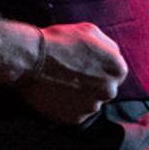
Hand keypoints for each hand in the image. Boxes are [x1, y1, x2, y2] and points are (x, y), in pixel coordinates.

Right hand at [14, 21, 128, 123]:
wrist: (31, 59)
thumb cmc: (58, 42)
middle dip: (90, 84)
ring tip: (59, 83)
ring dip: (78, 96)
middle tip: (70, 75)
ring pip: (88, 103)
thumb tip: (112, 55)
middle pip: (103, 90)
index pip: (114, 73)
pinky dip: (65, 107)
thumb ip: (108, 46)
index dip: (98, 68)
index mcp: (118, 69)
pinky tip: (54, 93)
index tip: (83, 66)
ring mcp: (92, 106)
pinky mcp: (74, 118)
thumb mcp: (90, 31)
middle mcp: (110, 91)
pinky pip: (73, 113)